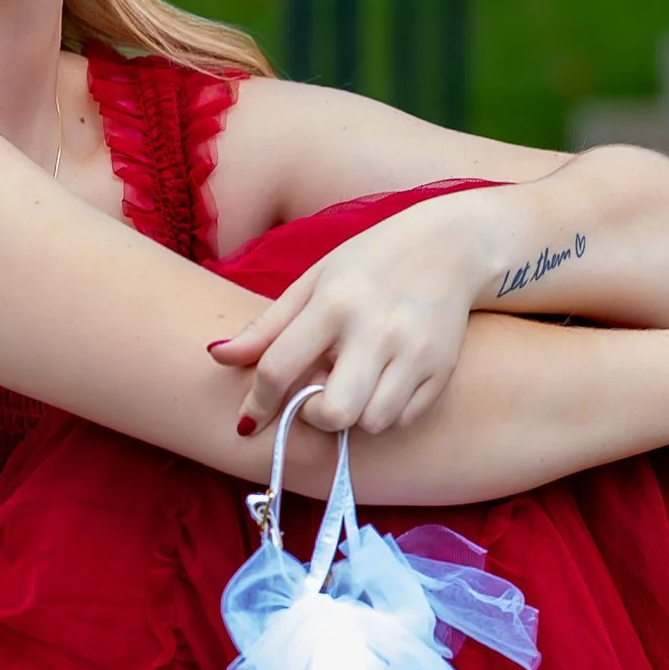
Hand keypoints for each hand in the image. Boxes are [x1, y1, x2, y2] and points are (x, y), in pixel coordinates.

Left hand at [208, 203, 480, 436]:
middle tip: (314, 400)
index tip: (250, 420)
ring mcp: (414, 352)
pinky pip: (404, 418)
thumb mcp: (313, 280)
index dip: (259, 403)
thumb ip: (267, 326)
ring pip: (371, 422)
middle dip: (314, 417)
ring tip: (350, 388)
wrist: (452, 246)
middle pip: (334, 412)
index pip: (280, 368)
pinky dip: (385, 413)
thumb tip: (216, 357)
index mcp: (334, 302)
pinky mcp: (441, 368)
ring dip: (352, 417)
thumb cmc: (370, 262)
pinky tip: (380, 385)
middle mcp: (375, 329)